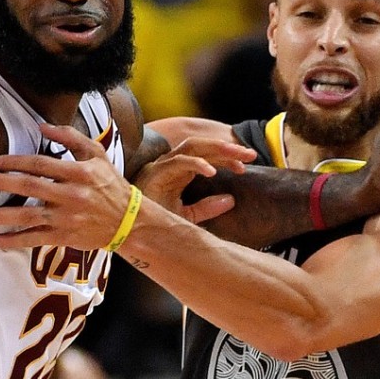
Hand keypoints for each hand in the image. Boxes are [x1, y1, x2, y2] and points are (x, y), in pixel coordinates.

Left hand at [0, 124, 252, 250]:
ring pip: (28, 216)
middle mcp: (71, 195)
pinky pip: (34, 240)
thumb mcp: (97, 155)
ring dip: (1, 216)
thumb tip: (41, 126)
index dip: (16, 161)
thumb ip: (70, 138)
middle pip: (30, 187)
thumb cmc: (109, 183)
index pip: (41, 164)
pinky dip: (12, 242)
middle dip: (1, 184)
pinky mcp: (64, 237)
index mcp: (78, 172)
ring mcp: (67, 218)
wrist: (129, 221)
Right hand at [133, 136, 255, 223]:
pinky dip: (195, 164)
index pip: (206, 156)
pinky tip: (211, 172)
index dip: (226, 158)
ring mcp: (162, 166)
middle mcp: (170, 164)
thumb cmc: (152, 223)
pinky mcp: (155, 173)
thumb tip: (231, 200)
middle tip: (251, 155)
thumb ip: (207, 208)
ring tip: (237, 158)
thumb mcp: (185, 217)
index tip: (245, 168)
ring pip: (191, 147)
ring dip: (216, 150)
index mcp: (178, 171)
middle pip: (202, 147)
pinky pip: (177, 162)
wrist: (127, 232)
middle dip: (227, 149)